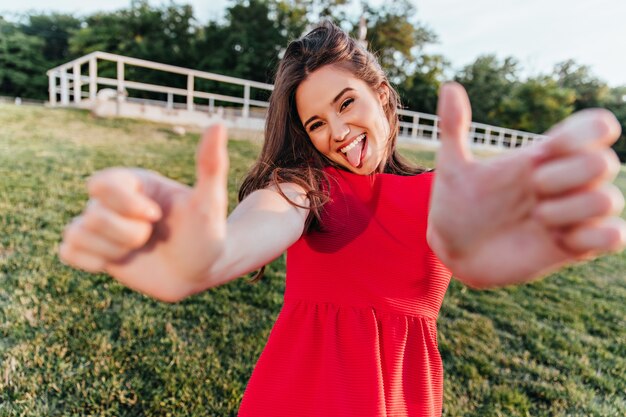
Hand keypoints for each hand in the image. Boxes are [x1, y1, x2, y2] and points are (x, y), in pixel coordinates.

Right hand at [59, 124, 229, 300]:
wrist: (200, 271)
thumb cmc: (206, 234)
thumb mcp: (210, 202)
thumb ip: (211, 164)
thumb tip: (218, 124)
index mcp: (134, 183)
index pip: (102, 183)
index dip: (125, 205)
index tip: (156, 217)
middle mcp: (113, 201)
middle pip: (93, 214)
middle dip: (127, 233)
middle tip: (151, 236)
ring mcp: (102, 226)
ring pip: (78, 235)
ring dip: (117, 251)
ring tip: (140, 249)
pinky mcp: (94, 251)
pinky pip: (68, 251)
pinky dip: (93, 261)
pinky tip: (121, 261)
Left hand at [427, 83, 625, 287]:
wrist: (454, 252)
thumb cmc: (457, 207)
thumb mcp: (453, 168)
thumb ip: (454, 127)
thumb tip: (449, 85)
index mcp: (542, 157)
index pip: (595, 127)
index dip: (583, 134)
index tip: (545, 150)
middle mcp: (564, 183)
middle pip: (605, 162)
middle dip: (566, 176)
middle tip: (531, 190)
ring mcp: (571, 215)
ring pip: (609, 199)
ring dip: (570, 210)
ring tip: (536, 219)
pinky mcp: (574, 246)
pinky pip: (615, 237)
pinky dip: (591, 237)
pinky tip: (557, 240)